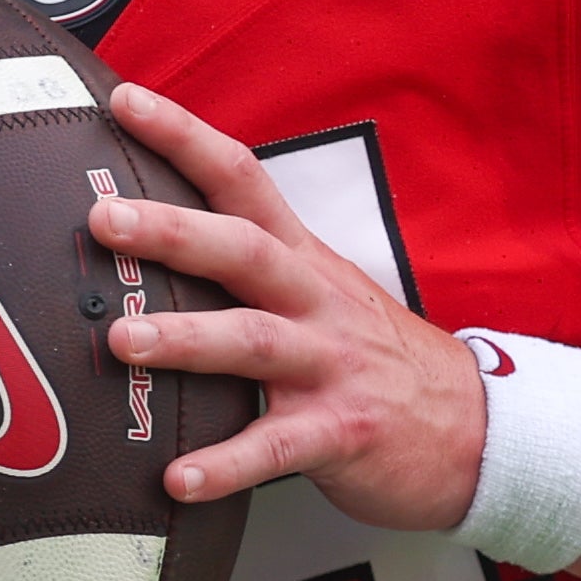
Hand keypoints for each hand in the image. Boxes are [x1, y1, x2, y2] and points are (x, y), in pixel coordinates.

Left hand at [92, 84, 486, 530]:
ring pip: (256, 342)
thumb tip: (151, 238)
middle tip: (105, 218)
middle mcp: (316, 303)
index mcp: (304, 261)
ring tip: (122, 340)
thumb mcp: (323, 292)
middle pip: (245, 252)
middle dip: (175, 231)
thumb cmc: (376, 358)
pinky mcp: (341, 434)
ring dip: (187, 339)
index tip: (126, 101)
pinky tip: (177, 480)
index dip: (185, 136)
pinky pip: (277, 449)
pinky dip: (226, 465)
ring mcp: (330, 367)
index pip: (243, 179)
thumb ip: (253, 266)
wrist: (474, 431)